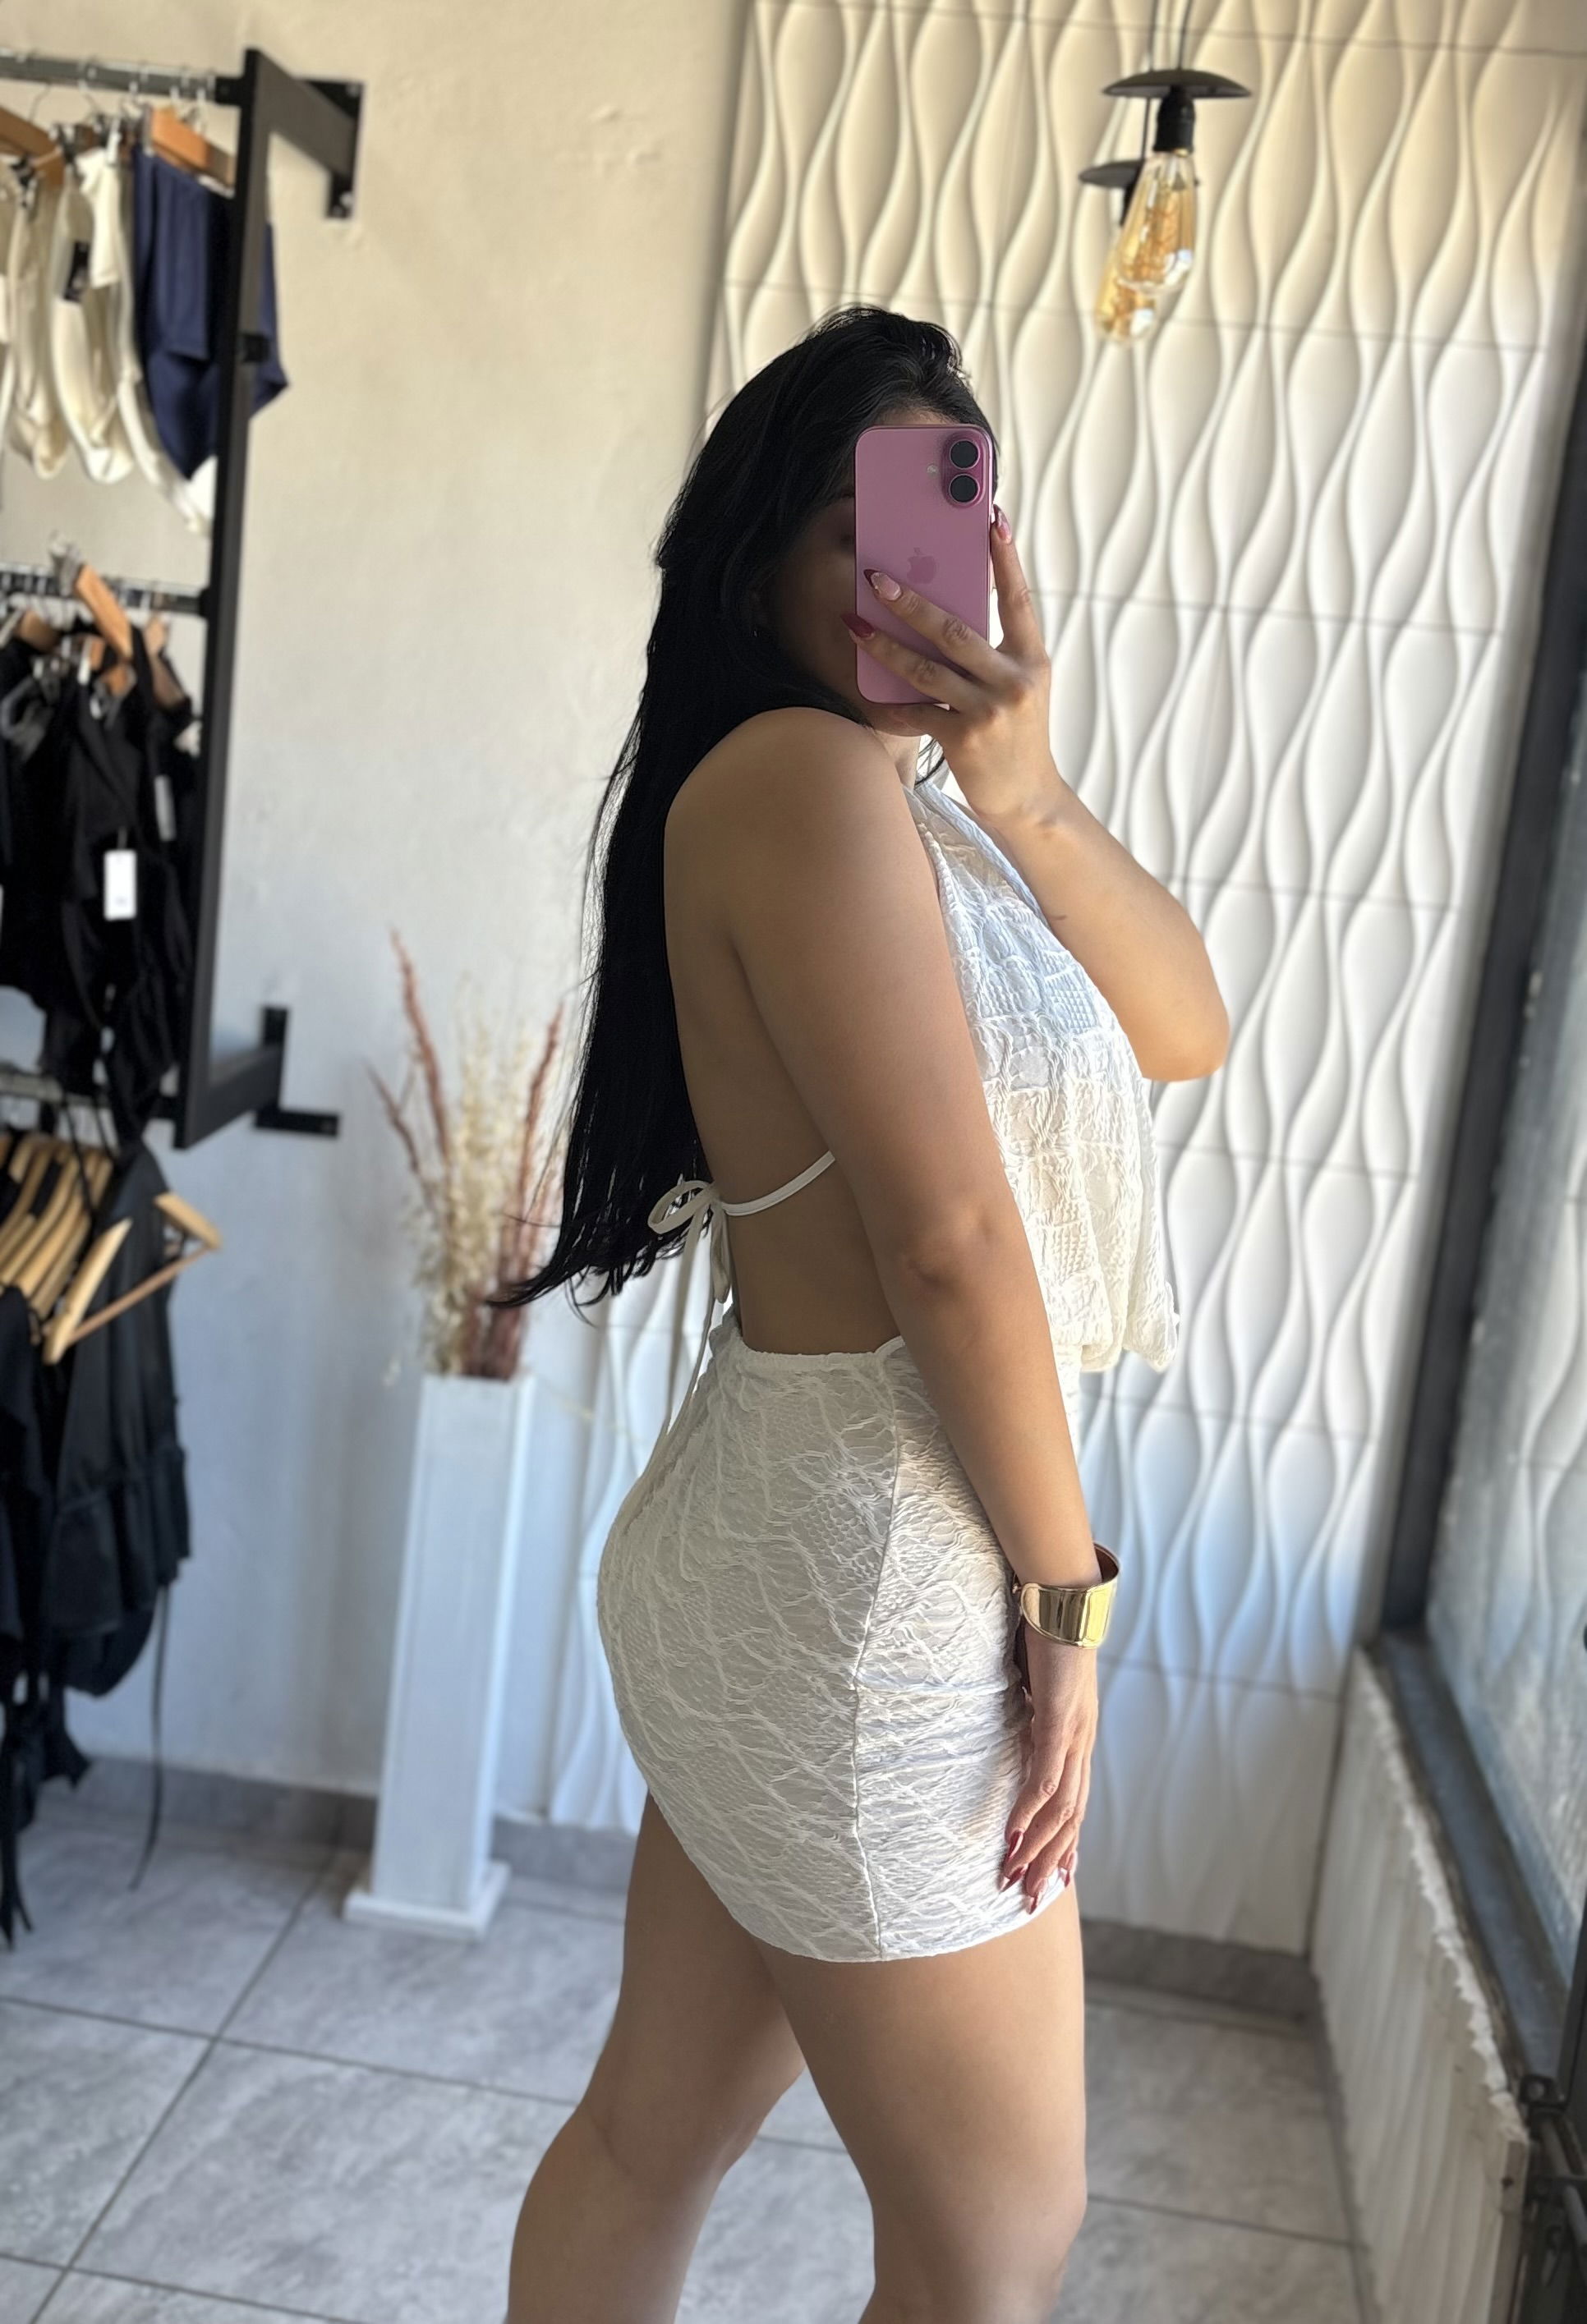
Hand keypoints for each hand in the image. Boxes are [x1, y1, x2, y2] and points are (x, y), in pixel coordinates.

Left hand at [848, 505, 1061, 824]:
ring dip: (884, 646)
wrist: (1028, 798)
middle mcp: (1015, 681)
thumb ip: (997, 652)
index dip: (1006, 558)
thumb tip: (950, 609)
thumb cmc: (1018, 734)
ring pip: (926, 670)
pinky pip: (917, 713)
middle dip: (911, 604)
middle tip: (877, 579)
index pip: (1018, 599)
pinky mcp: (965, 740)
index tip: (992, 519)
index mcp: (1033, 659)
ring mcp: (990, 712)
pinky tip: (868, 692)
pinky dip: (891, 703)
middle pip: (955, 632)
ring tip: (854, 625)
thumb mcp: (1022, 687)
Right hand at [1001, 1623, 1096, 1910]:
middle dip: (1048, 1863)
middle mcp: (1081, 1744)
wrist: (1064, 1599)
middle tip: (1025, 1899)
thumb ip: (1028, 1713)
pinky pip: (1046, 1775)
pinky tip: (1014, 1834)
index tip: (1048, 1881)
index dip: (1062, 1846)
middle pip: (1070, 1820)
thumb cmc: (1046, 1636)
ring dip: (1035, 1847)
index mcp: (1076, 1738)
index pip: (1073, 1806)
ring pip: (1061, 1809)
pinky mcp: (1060, 1719)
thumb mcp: (1034, 1686)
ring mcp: (1074, 1734)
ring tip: (1012, 1876)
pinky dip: (1031, 1809)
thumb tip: (1011, 1726)